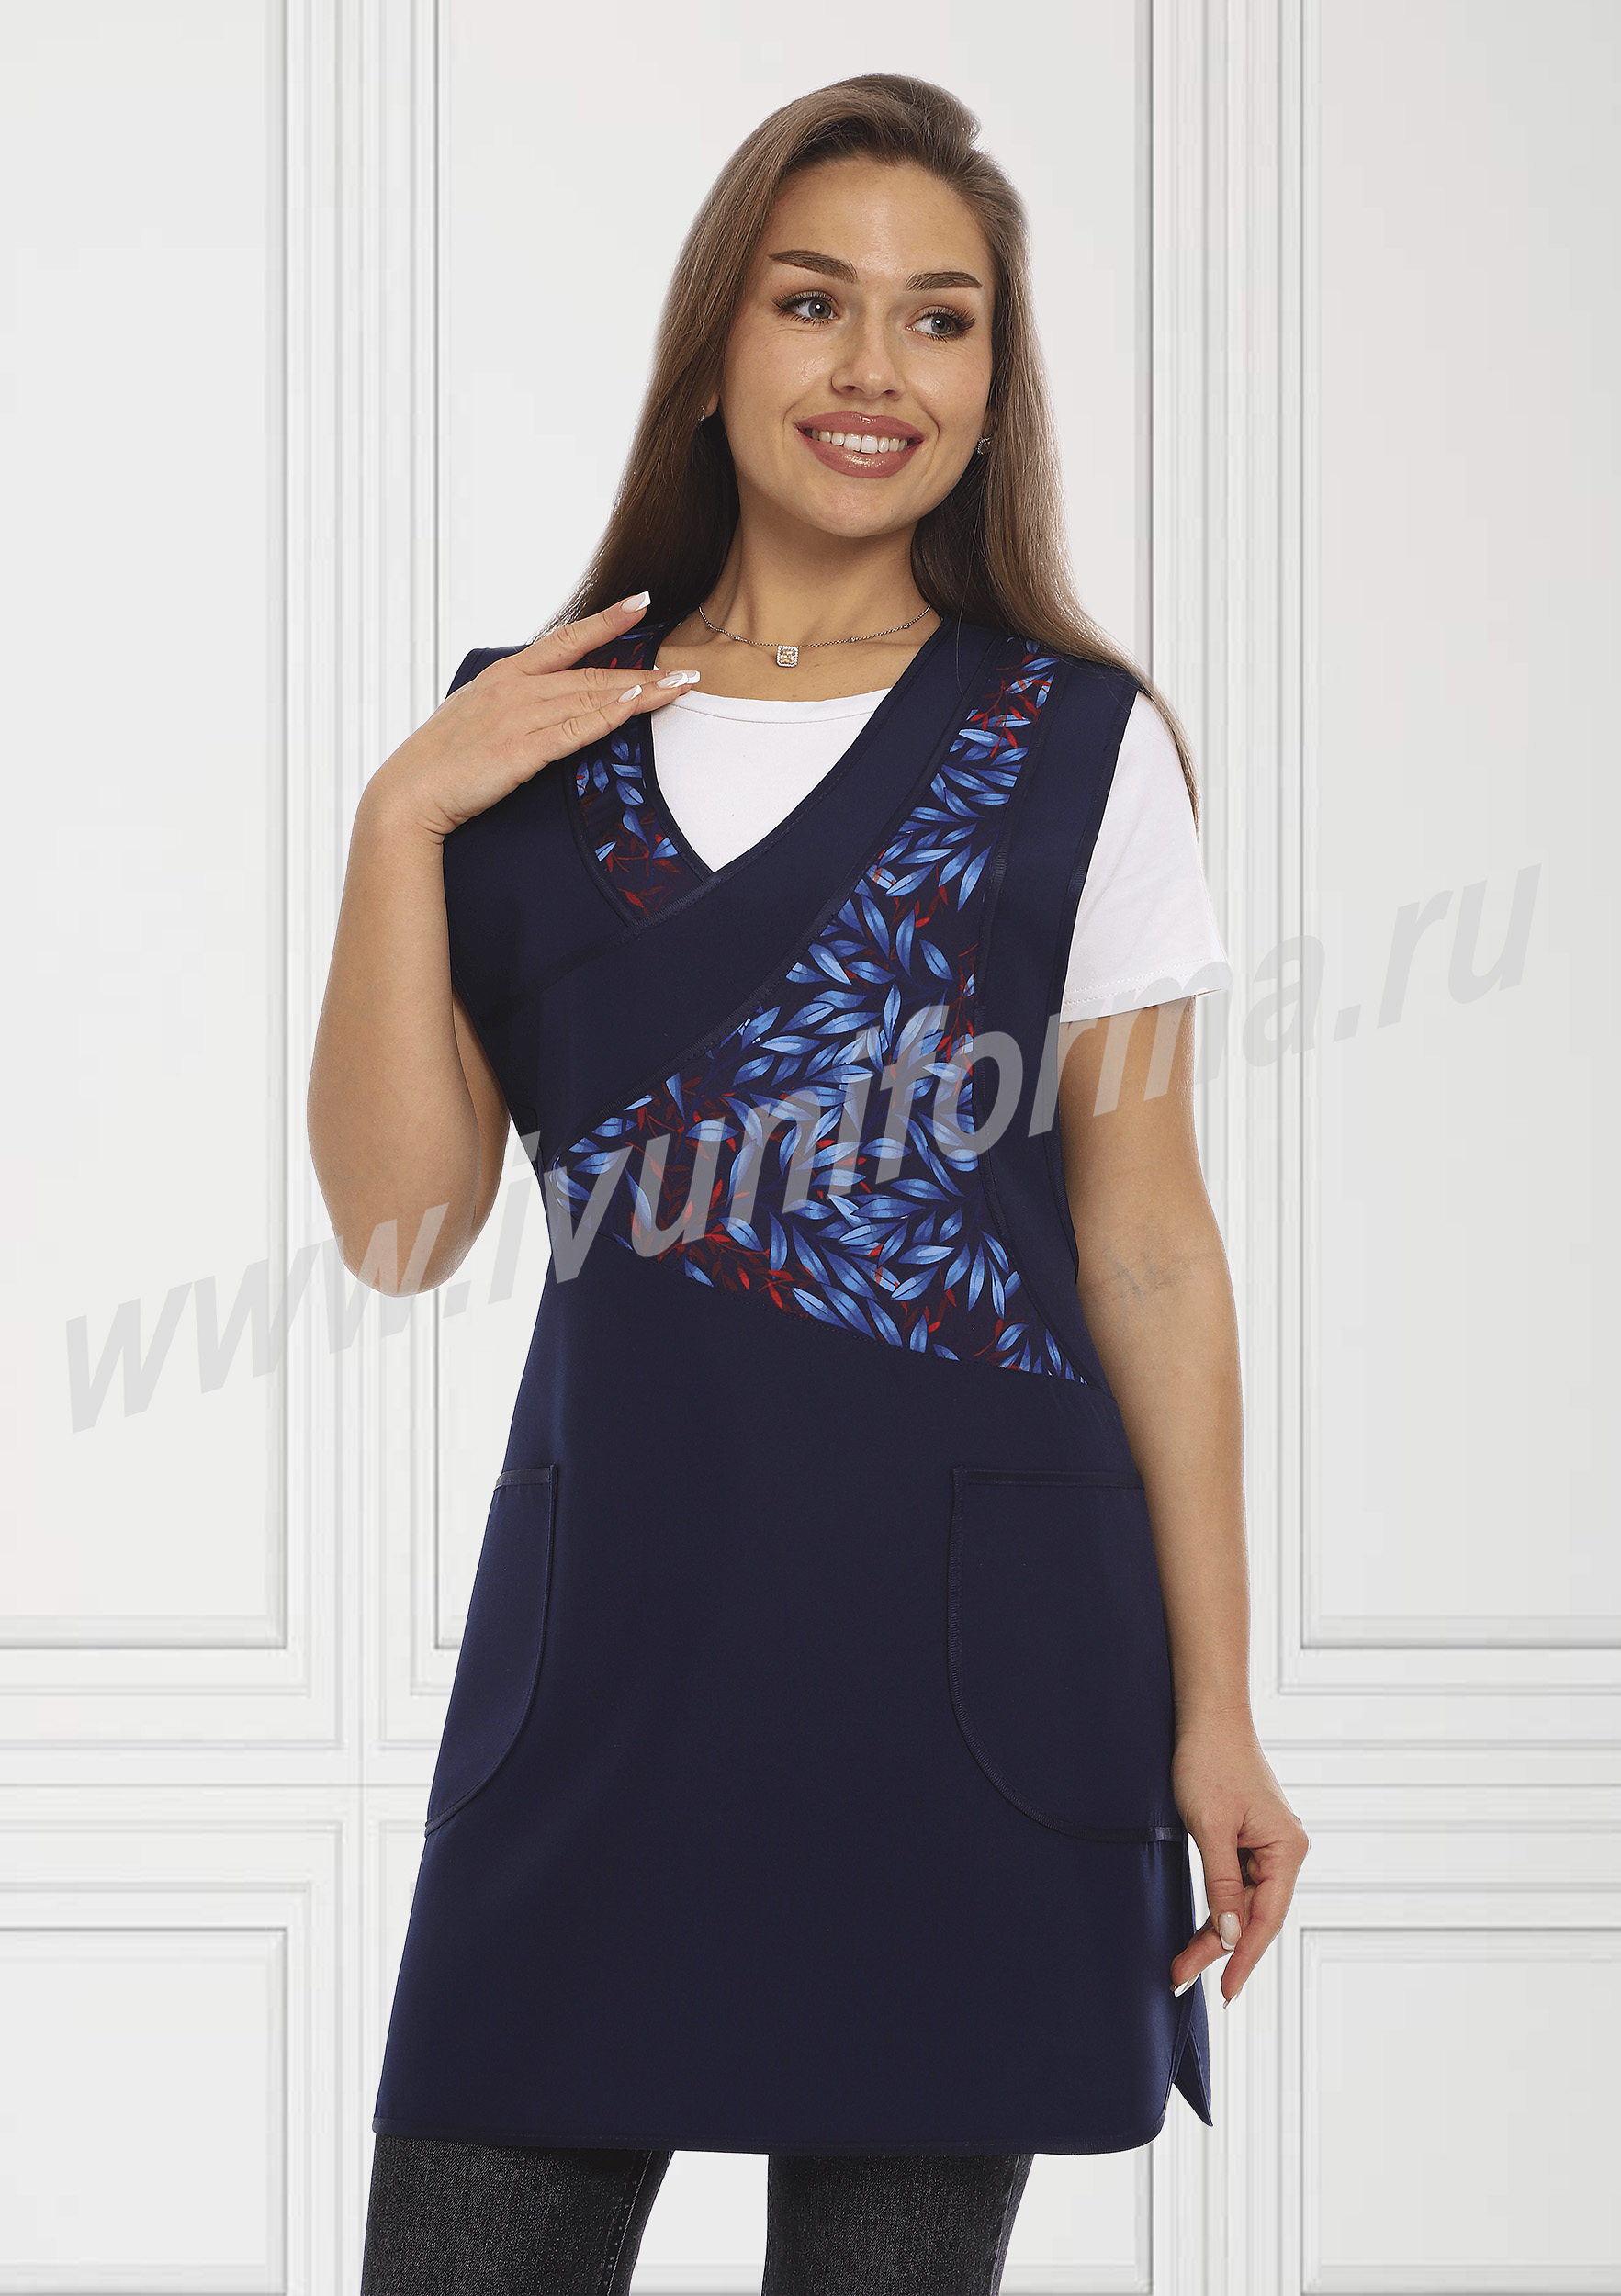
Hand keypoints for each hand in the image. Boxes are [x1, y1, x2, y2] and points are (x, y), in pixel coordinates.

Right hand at [365, 593, 696, 842]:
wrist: (409, 793)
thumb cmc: (442, 758)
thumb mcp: (476, 713)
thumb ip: (512, 700)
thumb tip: (541, 697)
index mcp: (505, 675)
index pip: (565, 639)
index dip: (606, 620)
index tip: (643, 602)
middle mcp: (516, 689)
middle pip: (591, 672)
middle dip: (643, 669)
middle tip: (688, 667)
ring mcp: (519, 719)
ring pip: (591, 696)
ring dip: (641, 691)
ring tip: (681, 686)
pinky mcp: (522, 752)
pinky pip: (576, 730)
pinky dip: (610, 715)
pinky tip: (638, 705)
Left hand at [1169, 1712, 1308, 2003]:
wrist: (1207, 1716)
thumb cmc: (1210, 1761)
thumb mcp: (1210, 1828)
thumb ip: (1221, 1884)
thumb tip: (1228, 1935)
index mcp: (1286, 1849)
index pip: (1266, 1918)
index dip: (1243, 1957)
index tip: (1226, 1993)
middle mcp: (1284, 1850)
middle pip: (1253, 1914)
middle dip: (1218, 1948)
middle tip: (1181, 1976)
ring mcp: (1267, 1845)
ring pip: (1242, 1902)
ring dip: (1214, 1931)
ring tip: (1182, 1963)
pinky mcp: (1248, 1838)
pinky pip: (1235, 1883)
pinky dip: (1216, 1905)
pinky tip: (1201, 1930)